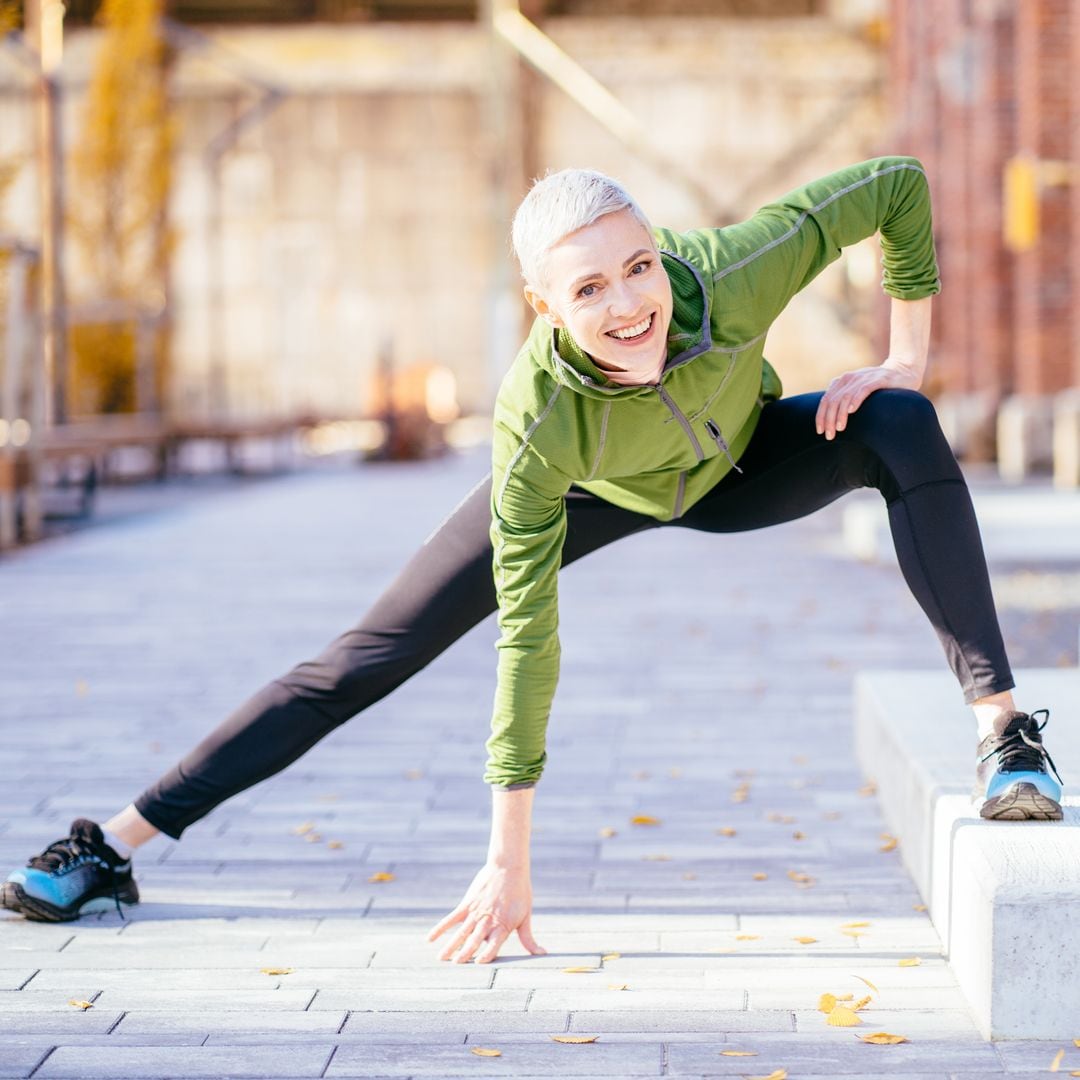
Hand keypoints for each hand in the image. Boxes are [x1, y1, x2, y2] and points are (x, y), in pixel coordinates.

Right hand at [428, 863, 545, 963]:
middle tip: (455, 965)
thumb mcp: (525, 916)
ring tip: (441, 959)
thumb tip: (542, 954)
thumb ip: (528, 938)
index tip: (478, 964)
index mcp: (503, 926)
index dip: (486, 954)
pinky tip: (430, 938)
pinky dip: (441, 928)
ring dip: (451, 945)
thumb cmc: (520, 892)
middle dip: (465, 953)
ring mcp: (476, 912)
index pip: (494, 945)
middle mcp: (488, 920)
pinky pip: (451, 918)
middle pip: (474, 940)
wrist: (509, 866)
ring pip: (461, 932)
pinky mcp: (467, 903)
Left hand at [815, 359, 920, 439]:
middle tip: (829, 435)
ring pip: (845, 397)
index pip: (825, 400)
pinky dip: (855, 400)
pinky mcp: (878, 379)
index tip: (820, 431)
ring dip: (840, 414)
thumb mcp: (858, 392)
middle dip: (828, 419)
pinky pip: (863, 389)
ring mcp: (863, 377)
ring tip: (840, 428)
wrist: (903, 371)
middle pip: (833, 400)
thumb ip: (844, 400)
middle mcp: (850, 378)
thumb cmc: (879, 387)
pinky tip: (851, 411)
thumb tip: (830, 421)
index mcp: (842, 382)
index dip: (820, 416)